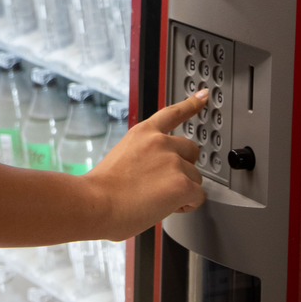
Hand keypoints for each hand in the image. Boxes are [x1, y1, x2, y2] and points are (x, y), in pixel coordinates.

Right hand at [86, 91, 207, 240]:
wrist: (97, 204)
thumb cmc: (103, 189)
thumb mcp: (123, 156)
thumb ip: (145, 155)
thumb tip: (158, 172)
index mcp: (143, 133)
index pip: (172, 113)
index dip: (191, 104)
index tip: (203, 95)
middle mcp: (160, 142)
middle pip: (191, 150)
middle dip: (184, 166)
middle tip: (163, 182)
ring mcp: (173, 161)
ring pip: (195, 177)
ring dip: (182, 189)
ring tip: (155, 198)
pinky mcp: (182, 184)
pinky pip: (197, 197)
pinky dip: (186, 206)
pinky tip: (165, 207)